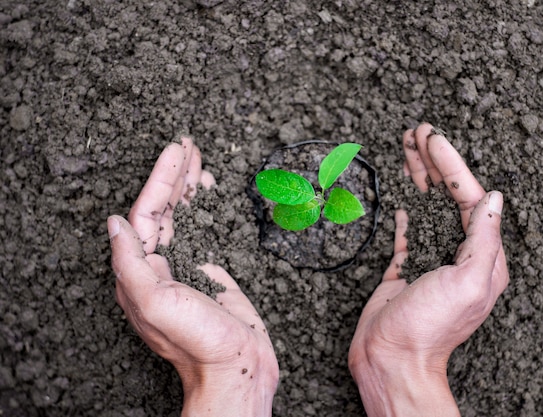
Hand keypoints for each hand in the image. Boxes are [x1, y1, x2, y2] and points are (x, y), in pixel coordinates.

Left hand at [108, 137, 278, 416]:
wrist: (238, 367)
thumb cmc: (198, 342)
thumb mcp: (157, 304)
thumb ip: (132, 263)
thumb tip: (114, 223)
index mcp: (141, 273)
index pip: (147, 214)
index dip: (160, 180)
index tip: (175, 151)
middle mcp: (159, 266)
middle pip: (164, 209)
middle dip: (174, 175)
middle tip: (187, 144)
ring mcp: (185, 266)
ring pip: (183, 216)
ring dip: (188, 186)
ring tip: (197, 158)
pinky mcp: (210, 270)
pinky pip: (204, 229)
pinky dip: (206, 207)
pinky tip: (210, 192)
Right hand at [348, 124, 508, 416]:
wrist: (390, 358)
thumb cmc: (429, 327)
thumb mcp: (467, 281)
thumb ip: (483, 238)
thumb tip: (494, 198)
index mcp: (480, 257)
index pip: (469, 198)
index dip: (452, 165)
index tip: (433, 138)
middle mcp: (458, 253)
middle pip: (448, 196)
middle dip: (433, 162)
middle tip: (418, 131)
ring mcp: (430, 257)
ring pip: (427, 207)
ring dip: (419, 177)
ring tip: (407, 147)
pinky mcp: (405, 266)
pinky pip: (409, 230)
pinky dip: (408, 208)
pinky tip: (406, 193)